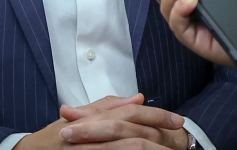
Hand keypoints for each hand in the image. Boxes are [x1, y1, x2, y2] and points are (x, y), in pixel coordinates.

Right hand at [16, 95, 183, 148]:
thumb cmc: (55, 138)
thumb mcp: (80, 118)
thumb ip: (107, 107)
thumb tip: (139, 98)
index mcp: (91, 120)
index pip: (128, 114)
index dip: (155, 116)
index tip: (177, 120)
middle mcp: (90, 136)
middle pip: (131, 134)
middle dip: (159, 136)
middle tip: (182, 138)